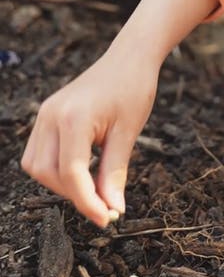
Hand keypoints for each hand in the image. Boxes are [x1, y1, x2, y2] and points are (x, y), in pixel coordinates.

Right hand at [21, 46, 158, 226]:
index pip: (71, 173)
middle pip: (46, 172)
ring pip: (36, 165)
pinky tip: (83, 172)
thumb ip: (115, 174)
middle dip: (73, 194)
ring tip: (94, 188)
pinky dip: (56, 169)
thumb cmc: (133, 89)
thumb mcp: (128, 134)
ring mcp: (45, 114)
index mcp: (73, 118)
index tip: (106, 219)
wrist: (129, 58)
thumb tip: (112, 210)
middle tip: (104, 206)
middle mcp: (51, 115)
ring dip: (61, 184)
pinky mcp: (47, 116)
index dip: (87, 202)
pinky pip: (39, 152)